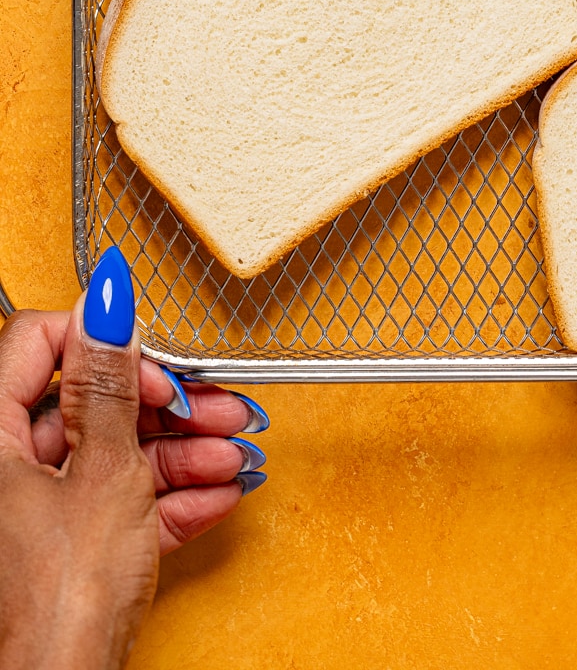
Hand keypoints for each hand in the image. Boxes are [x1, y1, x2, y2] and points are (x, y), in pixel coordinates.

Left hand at [0, 247, 268, 669]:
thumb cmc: (66, 596)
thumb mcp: (107, 470)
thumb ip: (111, 383)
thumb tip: (106, 305)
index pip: (39, 343)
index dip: (104, 345)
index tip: (152, 359)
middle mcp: (5, 466)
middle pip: (89, 403)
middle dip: (165, 406)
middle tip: (212, 406)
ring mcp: (33, 508)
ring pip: (113, 452)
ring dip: (181, 453)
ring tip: (230, 455)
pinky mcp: (66, 546)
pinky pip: (118, 500)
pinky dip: (167, 496)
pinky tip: (216, 493)